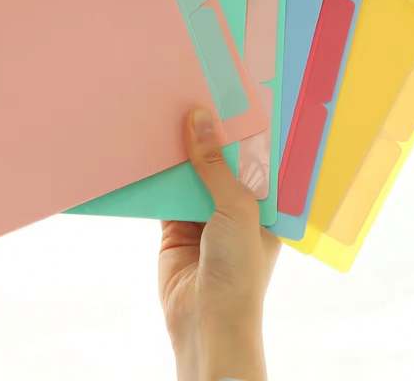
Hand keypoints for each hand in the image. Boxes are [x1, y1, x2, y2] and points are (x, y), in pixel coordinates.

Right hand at [159, 108, 279, 380]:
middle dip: (209, 133)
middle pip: (221, 160)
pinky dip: (157, 174)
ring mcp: (206, 216)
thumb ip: (215, 164)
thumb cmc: (239, 270)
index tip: (231, 91)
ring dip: (180, 150)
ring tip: (168, 107)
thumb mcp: (235, 208)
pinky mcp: (175, 227)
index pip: (257, 156)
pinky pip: (165, 193)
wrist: (205, 323)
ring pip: (192, 173)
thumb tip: (198, 118)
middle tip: (194, 90)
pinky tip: (147, 145)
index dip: (244, 127)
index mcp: (266, 203)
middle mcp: (238, 206)